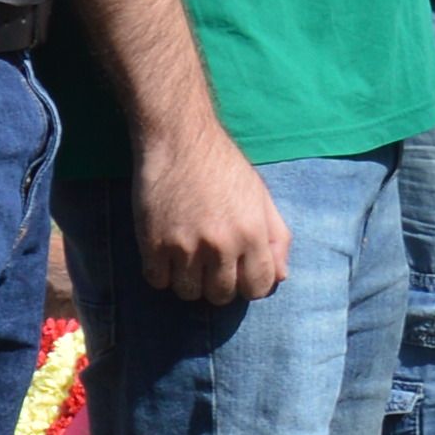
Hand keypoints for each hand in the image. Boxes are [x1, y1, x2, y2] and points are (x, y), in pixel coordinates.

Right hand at [130, 115, 292, 309]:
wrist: (179, 139)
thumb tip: (281, 277)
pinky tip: (166, 253)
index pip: (257, 288)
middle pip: (221, 295)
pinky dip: (161, 273)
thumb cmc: (223, 166)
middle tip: (210, 264)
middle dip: (218, 285)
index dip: (249, 285)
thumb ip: (276, 237)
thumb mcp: (260, 196)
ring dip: (189, 281)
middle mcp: (221, 244)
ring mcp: (185, 246)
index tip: (238, 274)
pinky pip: (158, 281)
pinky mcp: (153, 243)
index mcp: (252, 233)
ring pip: (188, 292)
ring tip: (187, 258)